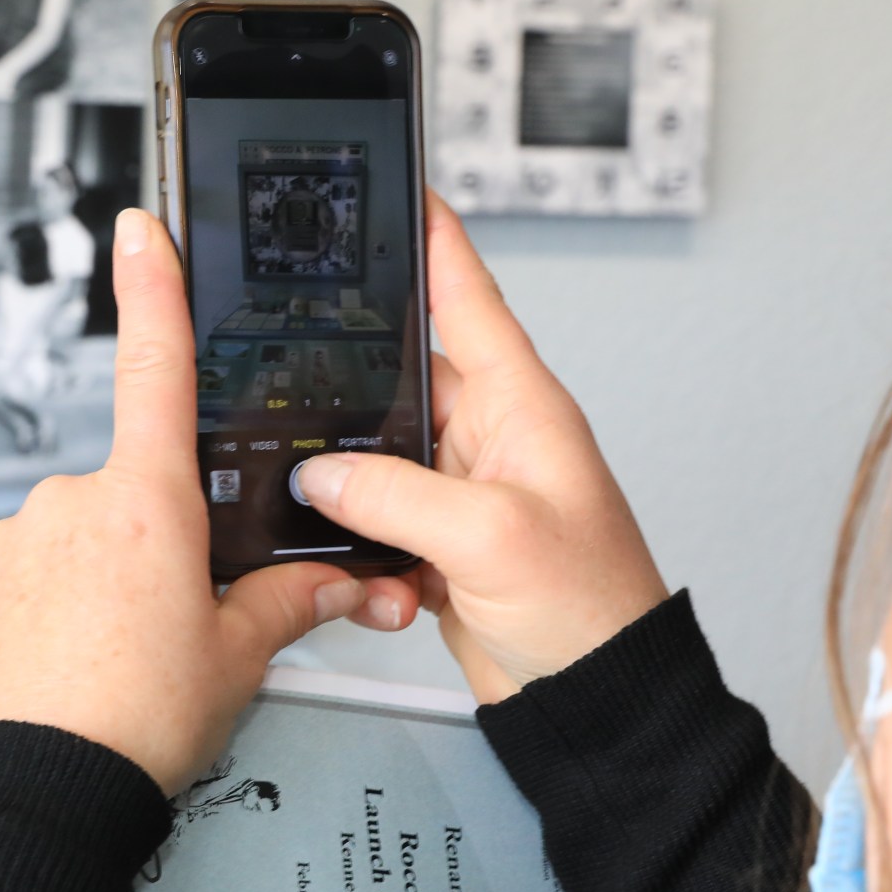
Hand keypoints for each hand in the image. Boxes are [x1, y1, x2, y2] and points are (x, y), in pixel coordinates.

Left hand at [0, 209, 374, 792]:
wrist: (35, 794)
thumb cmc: (133, 726)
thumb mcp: (236, 660)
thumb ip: (290, 603)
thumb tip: (338, 582)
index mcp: (145, 504)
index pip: (156, 367)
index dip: (152, 287)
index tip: (142, 225)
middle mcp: (69, 505)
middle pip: (130, 493)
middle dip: (153, 543)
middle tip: (169, 625)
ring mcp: (11, 543)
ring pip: (74, 540)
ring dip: (98, 581)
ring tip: (116, 660)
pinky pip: (24, 578)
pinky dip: (48, 610)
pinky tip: (69, 665)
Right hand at [292, 191, 668, 703]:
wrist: (596, 703)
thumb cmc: (592, 612)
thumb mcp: (491, 537)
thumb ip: (399, 493)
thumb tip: (325, 474)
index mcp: (520, 408)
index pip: (470, 299)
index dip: (435, 240)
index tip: (404, 187)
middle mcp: (488, 438)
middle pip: (398, 380)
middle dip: (350, 389)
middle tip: (296, 377)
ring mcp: (460, 491)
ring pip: (372, 457)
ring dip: (350, 490)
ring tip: (342, 513)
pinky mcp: (438, 542)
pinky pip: (373, 518)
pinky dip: (359, 544)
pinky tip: (366, 572)